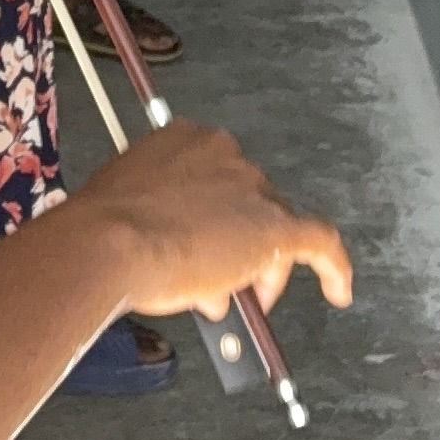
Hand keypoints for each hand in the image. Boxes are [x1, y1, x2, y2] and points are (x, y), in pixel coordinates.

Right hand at [81, 118, 352, 322]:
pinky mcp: (274, 227)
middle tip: (216, 281)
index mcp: (183, 140)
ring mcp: (250, 188)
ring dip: (257, 264)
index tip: (202, 243)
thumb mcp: (128, 212)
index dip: (213, 218)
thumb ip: (162, 225)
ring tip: (236, 299)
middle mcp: (222, 153)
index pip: (215, 179)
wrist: (108, 243)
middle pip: (246, 203)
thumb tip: (190, 266)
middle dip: (233, 245)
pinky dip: (332, 266)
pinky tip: (338, 289)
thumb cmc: (102, 228)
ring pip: (271, 227)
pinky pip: (319, 243)